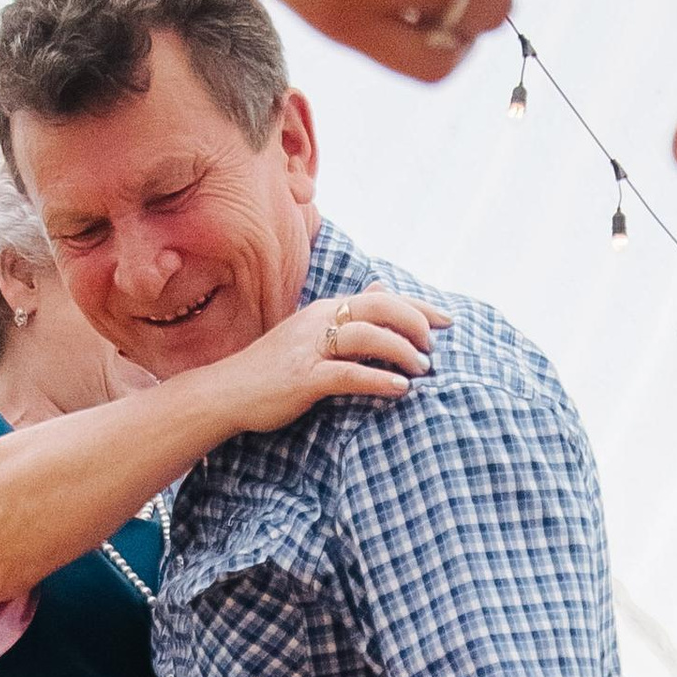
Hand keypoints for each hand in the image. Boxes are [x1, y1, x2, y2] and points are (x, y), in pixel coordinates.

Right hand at [202, 286, 443, 439]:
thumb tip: (382, 286)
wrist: (228, 390)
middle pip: (380, 307)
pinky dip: (379, 380)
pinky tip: (401, 389)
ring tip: (424, 370)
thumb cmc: (274, 367)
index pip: (382, 297)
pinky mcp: (304, 378)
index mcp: (326, 309)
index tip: (449, 320)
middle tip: (434, 347)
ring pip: (368, 337)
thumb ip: (348, 312)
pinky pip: (349, 374)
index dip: (419, 307)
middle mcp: (320, 321)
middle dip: (415, 324)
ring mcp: (311, 348)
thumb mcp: (312, 331)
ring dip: (403, 352)